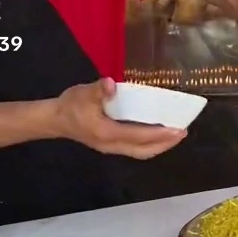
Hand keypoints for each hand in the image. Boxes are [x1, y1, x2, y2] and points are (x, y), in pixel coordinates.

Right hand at [54, 78, 187, 159]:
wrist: (54, 119)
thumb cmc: (70, 106)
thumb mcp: (83, 94)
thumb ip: (98, 90)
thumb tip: (111, 84)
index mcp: (107, 133)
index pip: (138, 136)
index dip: (159, 134)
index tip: (177, 129)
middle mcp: (112, 145)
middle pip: (143, 150)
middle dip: (165, 143)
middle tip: (183, 132)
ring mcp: (111, 147)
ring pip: (140, 152)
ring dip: (159, 145)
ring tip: (175, 135)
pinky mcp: (110, 144)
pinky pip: (135, 148)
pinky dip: (149, 143)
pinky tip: (157, 134)